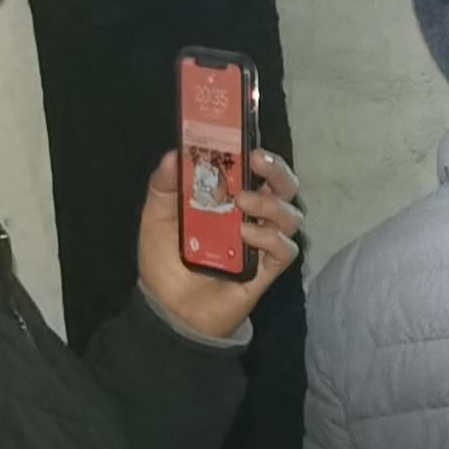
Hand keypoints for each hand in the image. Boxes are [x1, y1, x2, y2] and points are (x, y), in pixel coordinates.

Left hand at [137, 149, 303, 339]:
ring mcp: (263, 242)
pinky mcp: (267, 269)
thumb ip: (163, 185)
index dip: (259, 152)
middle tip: (258, 161)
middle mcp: (253, 216)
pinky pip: (285, 249)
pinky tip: (246, 235)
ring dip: (271, 203)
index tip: (247, 139)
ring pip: (291, 214)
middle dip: (278, 170)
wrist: (167, 308)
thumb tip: (173, 153)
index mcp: (232, 197)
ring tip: (243, 203)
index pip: (256, 169)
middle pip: (285, 186)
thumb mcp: (157, 216)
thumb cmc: (166, 260)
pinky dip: (270, 237)